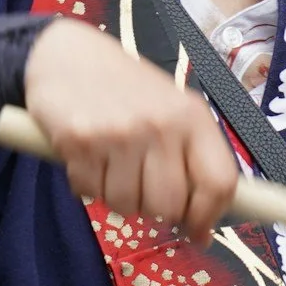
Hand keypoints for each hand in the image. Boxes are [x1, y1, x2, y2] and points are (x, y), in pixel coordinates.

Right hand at [22, 16, 240, 232]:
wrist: (66, 54)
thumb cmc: (125, 88)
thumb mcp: (171, 110)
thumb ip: (192, 161)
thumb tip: (202, 229)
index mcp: (192, 117)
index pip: (219, 182)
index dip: (209, 216)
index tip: (197, 231)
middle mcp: (160, 125)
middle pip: (169, 206)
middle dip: (155, 210)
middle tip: (142, 189)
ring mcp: (119, 134)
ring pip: (127, 206)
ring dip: (118, 197)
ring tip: (112, 165)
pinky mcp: (79, 141)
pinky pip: (89, 193)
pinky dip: (87, 185)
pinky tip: (88, 158)